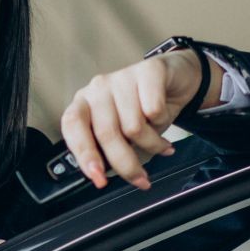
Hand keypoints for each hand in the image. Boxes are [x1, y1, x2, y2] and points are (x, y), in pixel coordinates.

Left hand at [59, 51, 219, 189]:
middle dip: (126, 164)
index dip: (84, 154)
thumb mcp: (123, 132)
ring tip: (160, 145)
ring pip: (133, 126)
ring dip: (151, 144)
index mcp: (84, 103)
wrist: (176, 78)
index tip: (98, 178)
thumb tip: (104, 175)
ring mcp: (122, 77)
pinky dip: (163, 123)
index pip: (73, 127)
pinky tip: (164, 121)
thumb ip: (108, 149)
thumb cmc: (144, 109)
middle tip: (141, 179)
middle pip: (107, 133)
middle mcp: (98, 89)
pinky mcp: (148, 71)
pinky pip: (154, 110)